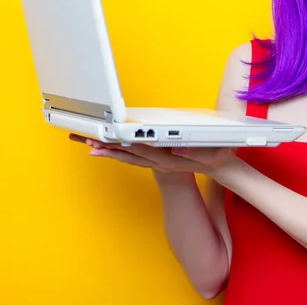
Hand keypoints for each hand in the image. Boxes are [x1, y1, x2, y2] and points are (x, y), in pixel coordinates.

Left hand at [69, 134, 237, 176]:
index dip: (126, 145)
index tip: (110, 139)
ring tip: (88, 144)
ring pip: (127, 156)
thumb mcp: (213, 154)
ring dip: (108, 150)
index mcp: (171, 159)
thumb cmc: (216, 157)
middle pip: (130, 154)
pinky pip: (131, 156)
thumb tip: (176, 149)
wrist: (217, 166)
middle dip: (109, 147)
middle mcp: (160, 163)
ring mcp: (157, 162)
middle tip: (89, 141)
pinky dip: (116, 152)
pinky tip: (102, 148)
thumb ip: (195, 151)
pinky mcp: (155, 158)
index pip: (144, 151)